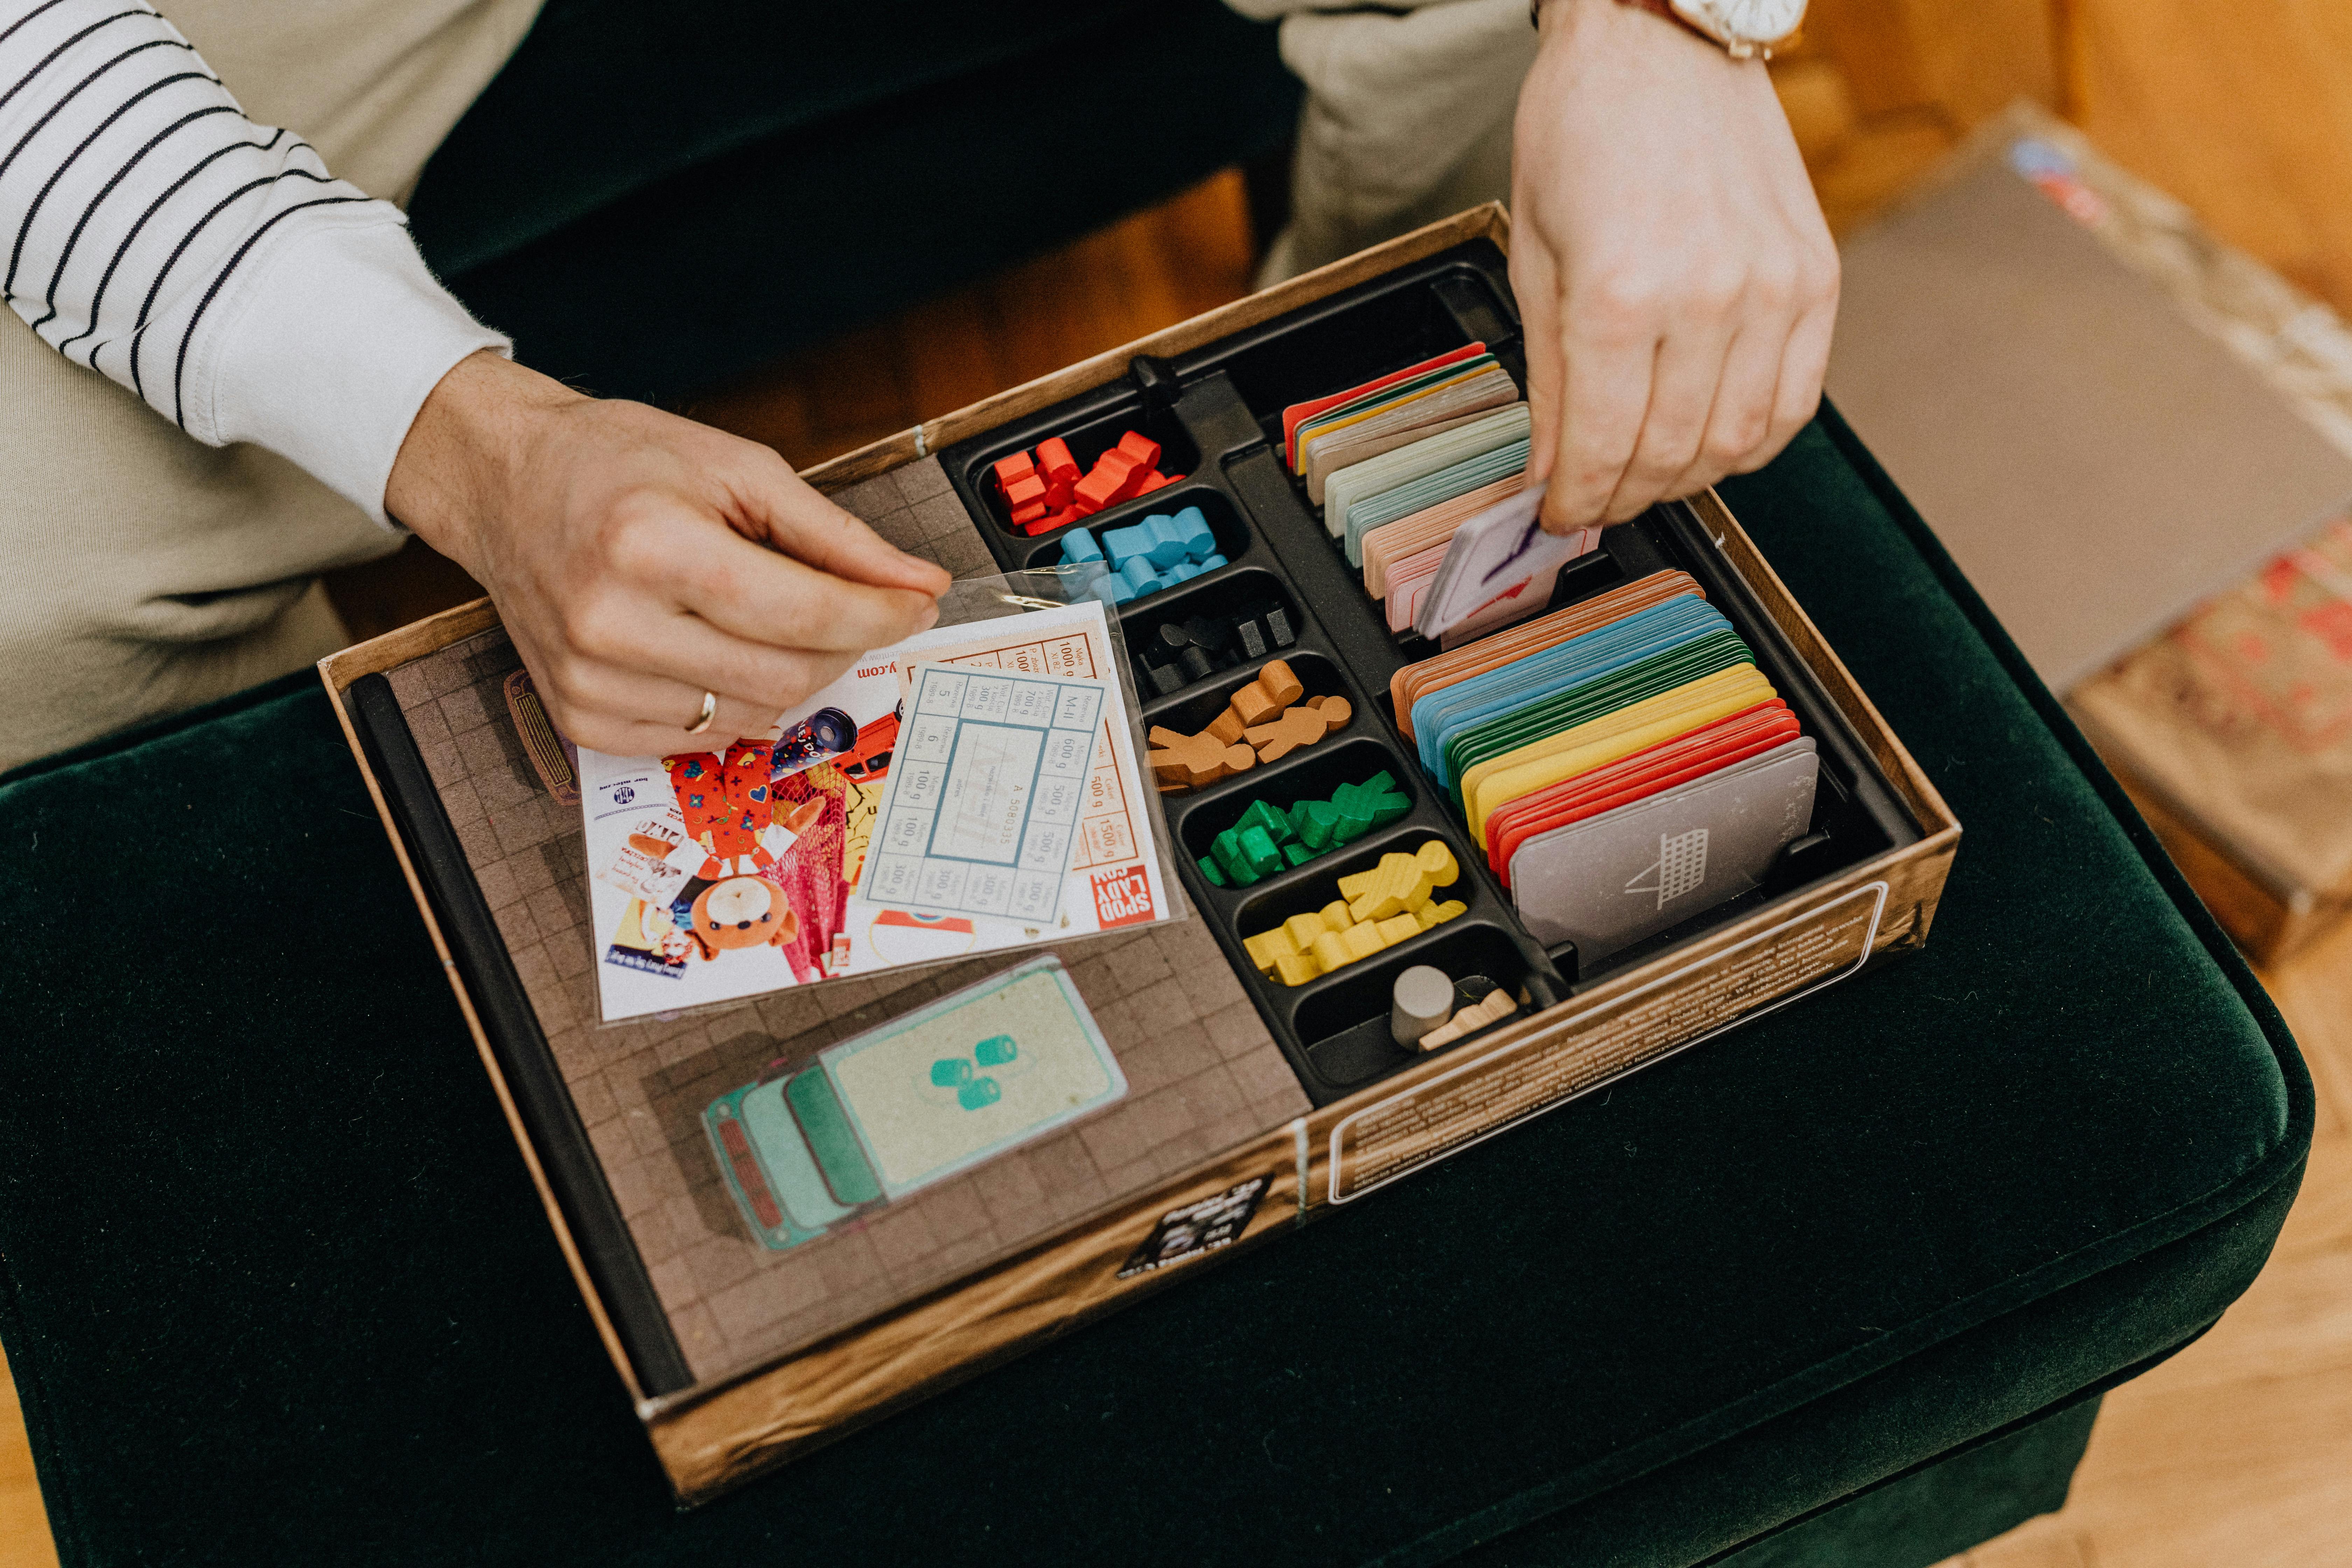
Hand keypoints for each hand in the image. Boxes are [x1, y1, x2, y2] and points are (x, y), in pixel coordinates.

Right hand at [385, 352, 949, 754]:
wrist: (505, 485)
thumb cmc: (618, 465)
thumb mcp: (738, 469)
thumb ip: (836, 535)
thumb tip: (920, 584)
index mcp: (652, 545)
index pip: (807, 614)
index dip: (882, 614)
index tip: (918, 602)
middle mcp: (612, 622)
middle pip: (789, 673)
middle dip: (843, 644)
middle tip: (849, 605)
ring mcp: (591, 681)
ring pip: (754, 713)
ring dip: (787, 672)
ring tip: (759, 613)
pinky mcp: (581, 719)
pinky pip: (701, 738)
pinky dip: (730, 699)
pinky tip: (710, 645)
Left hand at [1512, 0, 1837, 532]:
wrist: (1662, 40)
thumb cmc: (1585, 127)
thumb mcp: (1534, 255)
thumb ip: (1549, 375)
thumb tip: (1550, 465)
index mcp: (1620, 294)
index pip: (1601, 447)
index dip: (1575, 500)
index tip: (1558, 515)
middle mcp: (1707, 298)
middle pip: (1669, 455)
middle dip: (1624, 498)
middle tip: (1595, 504)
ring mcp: (1772, 290)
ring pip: (1736, 443)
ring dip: (1687, 480)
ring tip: (1647, 479)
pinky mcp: (1816, 279)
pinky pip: (1795, 402)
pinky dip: (1753, 442)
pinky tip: (1712, 444)